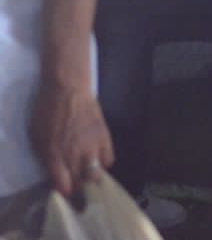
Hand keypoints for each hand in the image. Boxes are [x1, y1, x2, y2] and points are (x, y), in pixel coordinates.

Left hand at [30, 77, 113, 195]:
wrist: (68, 89)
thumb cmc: (47, 112)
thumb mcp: (36, 137)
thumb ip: (45, 157)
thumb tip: (53, 171)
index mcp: (55, 155)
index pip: (63, 184)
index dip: (63, 190)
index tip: (62, 189)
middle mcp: (76, 154)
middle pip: (82, 182)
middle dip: (77, 185)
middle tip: (73, 180)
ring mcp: (93, 146)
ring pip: (97, 174)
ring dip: (90, 175)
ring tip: (86, 170)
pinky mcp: (106, 137)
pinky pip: (109, 159)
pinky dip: (103, 163)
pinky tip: (97, 158)